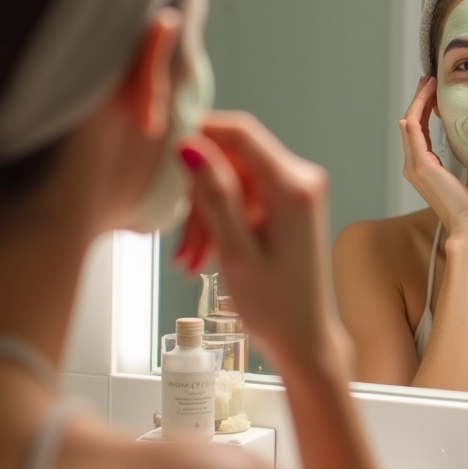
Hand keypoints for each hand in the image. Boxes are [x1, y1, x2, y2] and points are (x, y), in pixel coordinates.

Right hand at [173, 111, 351, 376]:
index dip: (199, 131)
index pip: (240, 132)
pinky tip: (204, 256)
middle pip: (231, 160)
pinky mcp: (288, 204)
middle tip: (181, 245)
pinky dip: (220, 221)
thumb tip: (189, 145)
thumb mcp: (235, 251)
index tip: (163, 149)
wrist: (304, 337)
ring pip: (232, 180)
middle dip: (198, 196)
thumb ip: (214, 195)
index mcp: (293, 187)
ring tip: (190, 262)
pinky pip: (243, 196)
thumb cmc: (275, 306)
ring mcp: (297, 191)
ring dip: (204, 216)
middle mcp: (301, 180)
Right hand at [400, 76, 467, 240]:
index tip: (433, 90)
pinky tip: (425, 98)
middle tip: (428, 79)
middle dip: (419, 99)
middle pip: (410, 123)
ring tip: (428, 83)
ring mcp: (414, 166)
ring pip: (409, 123)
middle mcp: (412, 166)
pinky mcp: (421, 166)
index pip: (418, 130)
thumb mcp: (462, 176)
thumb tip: (467, 142)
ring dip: (418, 100)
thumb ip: (456, 160)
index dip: (423, 108)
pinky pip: (414, 132)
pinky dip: (418, 112)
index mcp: (421, 168)